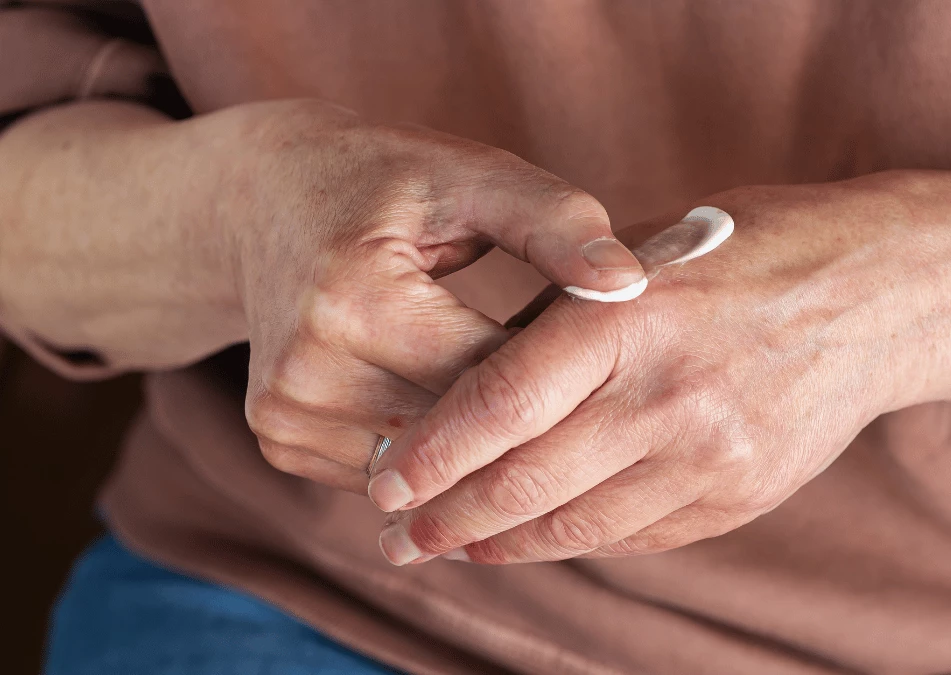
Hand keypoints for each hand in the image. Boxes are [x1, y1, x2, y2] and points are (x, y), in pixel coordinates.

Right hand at [232, 100, 645, 492]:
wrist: (261, 200)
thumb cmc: (383, 181)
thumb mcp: (470, 176)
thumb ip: (555, 222)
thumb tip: (629, 283)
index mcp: (354, 298)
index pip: (494, 377)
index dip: (564, 375)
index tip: (609, 361)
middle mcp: (305, 369)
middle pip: (459, 433)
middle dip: (527, 418)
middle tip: (580, 394)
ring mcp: (284, 413)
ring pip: (426, 468)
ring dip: (477, 444)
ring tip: (516, 402)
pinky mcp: (278, 439)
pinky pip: (386, 473)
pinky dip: (428, 453)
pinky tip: (452, 413)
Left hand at [367, 170, 950, 563]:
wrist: (880, 291)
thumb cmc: (747, 252)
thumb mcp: (645, 253)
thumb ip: (562, 319)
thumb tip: (470, 387)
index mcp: (629, 313)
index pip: (501, 401)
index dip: (430, 452)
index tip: (384, 484)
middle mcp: (668, 391)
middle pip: (526, 479)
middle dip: (447, 518)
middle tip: (399, 538)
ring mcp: (711, 453)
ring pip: (577, 524)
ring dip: (502, 543)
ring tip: (452, 546)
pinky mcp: (742, 494)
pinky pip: (636, 535)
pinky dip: (573, 540)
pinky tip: (535, 539)